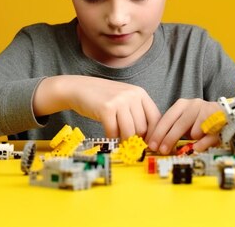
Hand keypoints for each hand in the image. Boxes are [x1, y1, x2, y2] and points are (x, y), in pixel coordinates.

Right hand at [33, 75, 160, 139]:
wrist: (78, 88)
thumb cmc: (103, 98)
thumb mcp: (125, 99)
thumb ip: (137, 114)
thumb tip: (148, 140)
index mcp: (140, 93)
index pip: (156, 118)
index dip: (153, 135)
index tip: (148, 146)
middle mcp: (132, 95)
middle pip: (142, 128)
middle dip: (135, 139)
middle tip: (128, 144)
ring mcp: (119, 100)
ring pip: (130, 132)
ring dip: (123, 140)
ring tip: (118, 140)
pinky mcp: (106, 108)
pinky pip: (114, 132)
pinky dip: (111, 137)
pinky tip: (107, 133)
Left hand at [146, 98, 221, 154]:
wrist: (224, 114)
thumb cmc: (200, 120)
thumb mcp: (184, 122)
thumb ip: (173, 130)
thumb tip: (159, 144)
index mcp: (182, 104)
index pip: (167, 118)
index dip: (158, 133)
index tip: (152, 145)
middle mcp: (194, 105)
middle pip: (179, 125)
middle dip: (169, 139)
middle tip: (163, 150)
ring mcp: (206, 110)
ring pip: (195, 132)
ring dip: (193, 139)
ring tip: (197, 137)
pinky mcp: (218, 119)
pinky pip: (207, 137)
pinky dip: (204, 143)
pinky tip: (204, 142)